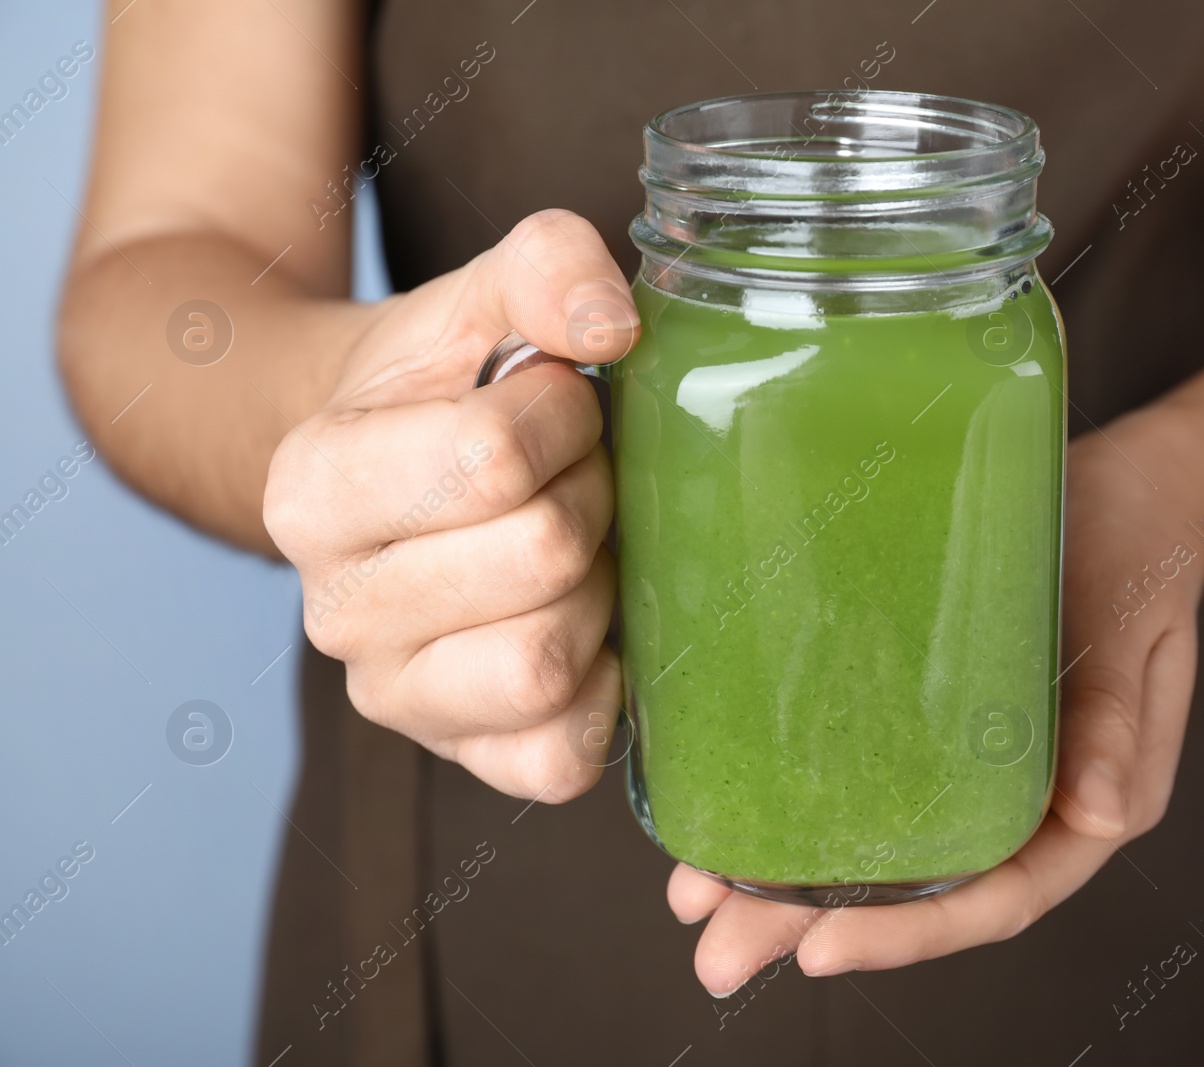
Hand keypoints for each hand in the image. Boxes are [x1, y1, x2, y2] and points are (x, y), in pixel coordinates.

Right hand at [263, 210, 637, 800]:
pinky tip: (587, 628)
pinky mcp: (466, 760)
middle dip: (588, 497)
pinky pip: (563, 752)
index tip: (553, 403)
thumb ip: (543, 267)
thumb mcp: (477, 303)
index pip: (489, 458)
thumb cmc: (447, 393)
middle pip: (539, 556)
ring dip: (599, 590)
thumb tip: (612, 328)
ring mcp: (396, 699)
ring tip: (577, 551)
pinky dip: (604, 689)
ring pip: (548, 660)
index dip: (561, 416)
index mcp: (312, 489)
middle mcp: (334, 611)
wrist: (407, 483)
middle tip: (574, 478)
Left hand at [667, 419, 1203, 991]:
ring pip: (878, 841)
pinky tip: (729, 805)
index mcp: (1085, 805)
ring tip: (695, 900)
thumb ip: (1120, 721)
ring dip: (784, 878)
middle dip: (813, 925)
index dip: (912, 932)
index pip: (998, 896)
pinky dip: (794, 794)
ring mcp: (966, 762)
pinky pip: (861, 771)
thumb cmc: (1139, 554)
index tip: (821, 948)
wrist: (1125, 492)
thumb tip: (1103, 815)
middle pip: (918, 889)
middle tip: (719, 958)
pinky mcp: (927, 715)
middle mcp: (1020, 803)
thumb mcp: (1135, 627)